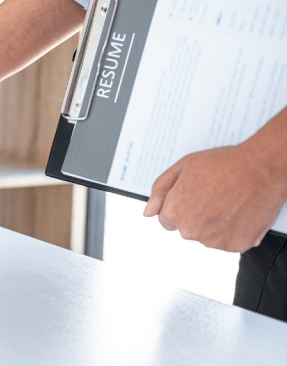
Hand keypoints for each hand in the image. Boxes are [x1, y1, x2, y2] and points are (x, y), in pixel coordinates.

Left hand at [143, 145, 286, 251]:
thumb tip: (147, 212)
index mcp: (175, 213)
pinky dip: (233, 230)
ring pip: (207, 236)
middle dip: (195, 215)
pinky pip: (229, 240)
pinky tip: (239, 211)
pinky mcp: (237, 245)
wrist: (261, 168)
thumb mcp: (182, 167)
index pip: (166, 219)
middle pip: (186, 228)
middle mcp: (191, 231)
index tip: (193, 195)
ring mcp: (215, 241)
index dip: (179, 205)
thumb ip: (159, 191)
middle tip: (214, 195)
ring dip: (214, 224)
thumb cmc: (223, 164)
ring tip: (229, 201)